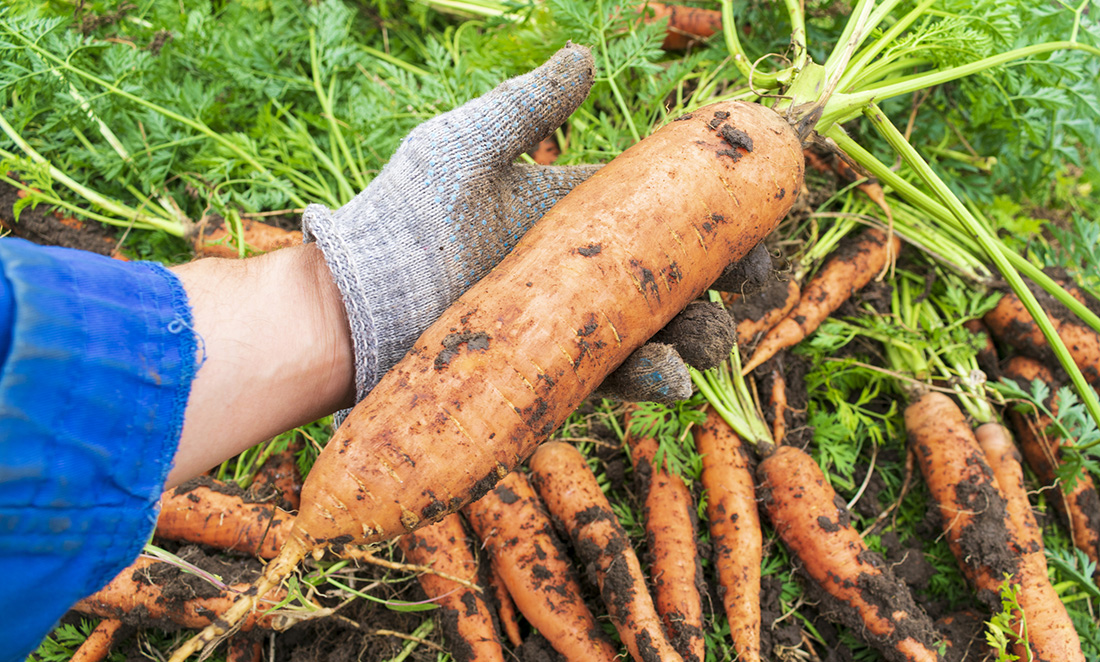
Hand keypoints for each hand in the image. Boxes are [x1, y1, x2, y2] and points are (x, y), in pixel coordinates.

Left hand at [305, 44, 738, 404]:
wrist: (356, 302)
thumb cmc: (404, 214)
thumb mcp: (465, 145)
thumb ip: (526, 107)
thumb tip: (584, 54)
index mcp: (582, 216)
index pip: (672, 212)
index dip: (725, 214)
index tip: (764, 213)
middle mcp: (589, 273)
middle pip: (686, 277)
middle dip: (736, 282)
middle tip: (760, 282)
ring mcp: (577, 327)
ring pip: (666, 334)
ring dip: (703, 338)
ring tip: (711, 337)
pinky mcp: (558, 376)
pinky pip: (619, 381)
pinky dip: (652, 382)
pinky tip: (669, 377)